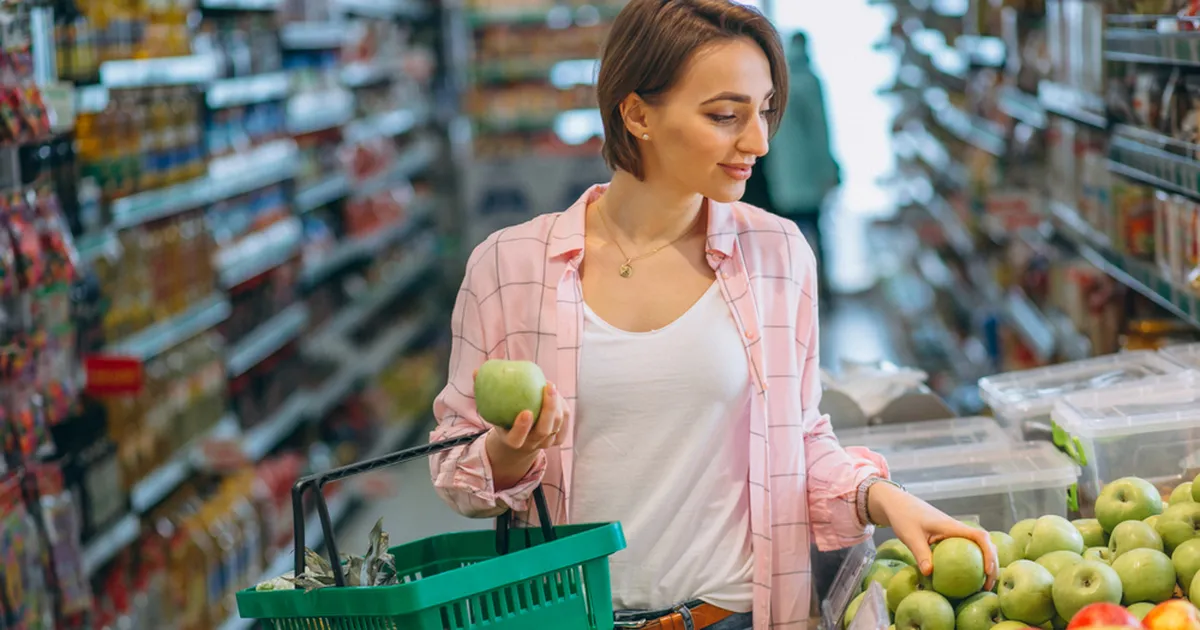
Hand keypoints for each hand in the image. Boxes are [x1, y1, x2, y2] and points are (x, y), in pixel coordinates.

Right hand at [478, 375, 567, 490]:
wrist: (520, 441)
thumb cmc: (503, 418)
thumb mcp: (492, 410)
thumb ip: (484, 392)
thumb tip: (476, 371)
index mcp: (513, 441)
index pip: (517, 438)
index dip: (522, 427)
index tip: (526, 411)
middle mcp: (531, 444)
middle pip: (543, 430)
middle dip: (548, 408)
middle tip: (548, 386)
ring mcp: (546, 443)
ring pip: (557, 424)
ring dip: (557, 403)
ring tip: (550, 386)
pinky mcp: (558, 439)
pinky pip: (565, 422)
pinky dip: (563, 407)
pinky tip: (558, 394)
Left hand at [869, 483, 999, 589]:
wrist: (897, 504)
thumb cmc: (903, 517)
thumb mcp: (910, 536)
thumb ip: (920, 553)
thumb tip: (929, 573)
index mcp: (952, 526)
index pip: (979, 536)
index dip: (988, 553)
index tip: (986, 571)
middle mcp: (957, 529)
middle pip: (985, 544)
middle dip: (992, 563)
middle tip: (987, 585)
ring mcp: (954, 533)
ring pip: (977, 547)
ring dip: (984, 563)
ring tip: (982, 585)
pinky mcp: (948, 537)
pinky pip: (965, 549)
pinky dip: (970, 562)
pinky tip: (964, 578)